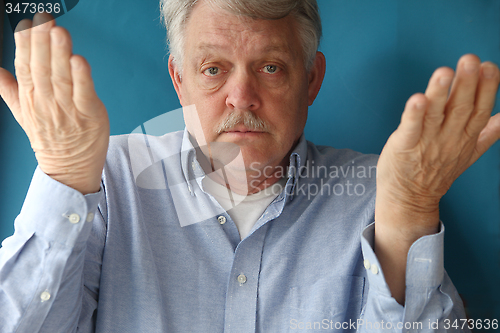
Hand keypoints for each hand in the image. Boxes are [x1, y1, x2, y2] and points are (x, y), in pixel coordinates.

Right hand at [0, 13, 108, 194]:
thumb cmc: (52, 139)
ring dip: (60, 53)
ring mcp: (68, 109)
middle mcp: (47, 102)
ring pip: (62, 77)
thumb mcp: (25, 115)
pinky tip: (79, 60)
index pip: (25, 67)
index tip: (26, 24)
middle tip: (43, 20)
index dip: (25, 44)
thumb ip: (11, 91)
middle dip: (42, 42)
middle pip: (42, 68)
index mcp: (31, 98)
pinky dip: (82, 77)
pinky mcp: (89, 115)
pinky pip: (84, 93)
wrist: (69, 169)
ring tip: (59, 32)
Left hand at [374, 54, 498, 303]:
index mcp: (465, 135)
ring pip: (435, 115)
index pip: (480, 109)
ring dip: (440, 93)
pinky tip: (416, 99)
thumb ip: (489, 131)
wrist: (410, 199)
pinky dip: (413, 115)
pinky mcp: (404, 146)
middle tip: (470, 59)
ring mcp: (426, 142)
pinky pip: (410, 129)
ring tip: (445, 72)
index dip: (486, 88)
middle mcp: (449, 137)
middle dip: (467, 84)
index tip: (490, 66)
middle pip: (460, 108)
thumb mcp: (469, 151)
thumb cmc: (436, 169)